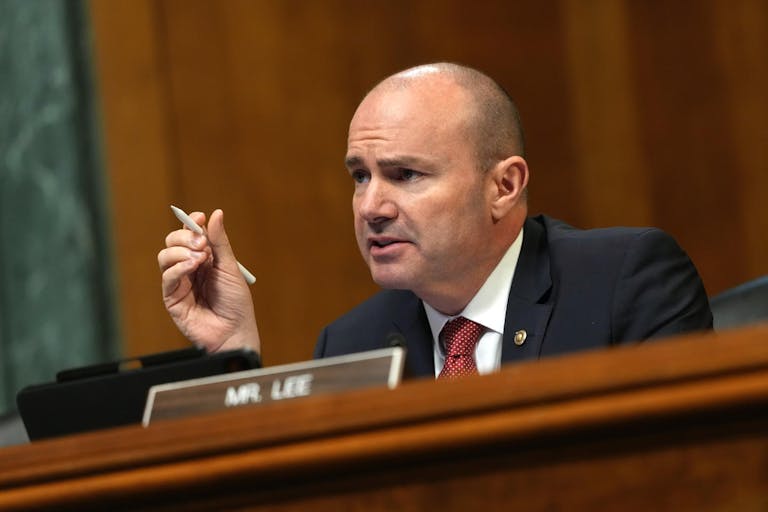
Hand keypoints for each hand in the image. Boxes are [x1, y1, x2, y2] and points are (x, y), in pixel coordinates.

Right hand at [158, 209, 260, 352]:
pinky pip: (167, 276)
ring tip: (200, 258)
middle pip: (173, 241)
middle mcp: (189, 268)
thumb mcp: (230, 267)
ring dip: (181, 251)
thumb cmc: (236, 302)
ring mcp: (179, 282)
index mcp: (204, 258)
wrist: (234, 330)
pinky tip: (192, 267)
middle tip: (202, 244)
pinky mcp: (172, 297)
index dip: (191, 222)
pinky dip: (178, 267)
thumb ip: (220, 242)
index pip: (190, 233)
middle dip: (185, 236)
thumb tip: (216, 214)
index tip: (200, 217)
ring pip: (165, 256)